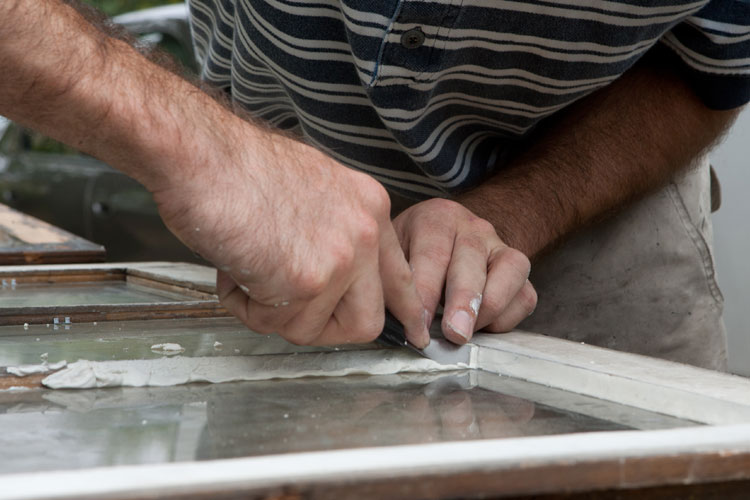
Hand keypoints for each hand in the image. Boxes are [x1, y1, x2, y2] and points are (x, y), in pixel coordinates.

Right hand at [152, 128, 428, 347]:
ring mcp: (341, 258)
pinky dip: (246, 308)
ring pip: (315, 330)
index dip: (402, 311)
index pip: (400, 276)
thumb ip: (334, 232)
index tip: (411, 330)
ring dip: (273, 315)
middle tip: (288, 310)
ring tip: (246, 275)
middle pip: (368, 320)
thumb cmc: (236, 167)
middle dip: (324, 326)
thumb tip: (329, 274)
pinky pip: (276, 325)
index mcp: (369, 206)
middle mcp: (365, 232)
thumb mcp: (311, 190)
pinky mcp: (306, 281)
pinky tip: (232, 272)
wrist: (201, 153)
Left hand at [392, 199, 536, 342]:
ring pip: (508, 274)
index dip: (425, 294)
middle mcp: (472, 228)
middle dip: (461, 304)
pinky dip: (506, 318)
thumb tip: (384, 317)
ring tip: (466, 335)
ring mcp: (500, 246)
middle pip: (471, 265)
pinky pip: (524, 296)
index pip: (432, 256)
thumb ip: (391, 278)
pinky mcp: (518, 269)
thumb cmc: (413, 249)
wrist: (450, 232)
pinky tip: (481, 330)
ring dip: (487, 311)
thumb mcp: (394, 252)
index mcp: (436, 219)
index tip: (418, 325)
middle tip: (453, 334)